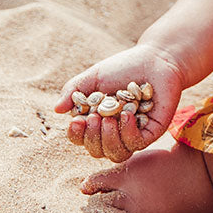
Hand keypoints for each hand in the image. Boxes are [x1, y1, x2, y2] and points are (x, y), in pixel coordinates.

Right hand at [56, 45, 185, 161]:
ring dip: (108, 139)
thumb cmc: (124, 67)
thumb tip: (57, 109)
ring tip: (109, 119)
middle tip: (95, 118)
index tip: (77, 120)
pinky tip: (126, 115)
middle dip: (92, 138)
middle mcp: (114, 132)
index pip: (81, 138)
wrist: (156, 59)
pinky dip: (128, 132)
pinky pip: (137, 143)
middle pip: (97, 151)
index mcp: (97, 121)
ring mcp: (134, 133)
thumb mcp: (94, 77)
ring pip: (117, 154)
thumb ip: (74, 90)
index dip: (76, 135)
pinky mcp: (152, 131)